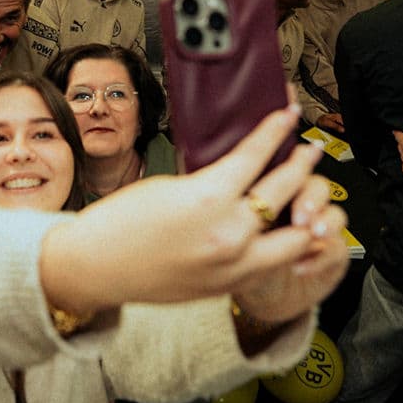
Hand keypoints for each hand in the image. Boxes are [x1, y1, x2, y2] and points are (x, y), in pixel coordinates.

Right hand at [43, 104, 341, 313]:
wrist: (94, 267)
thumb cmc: (118, 224)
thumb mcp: (166, 185)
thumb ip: (208, 179)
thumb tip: (236, 165)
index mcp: (208, 198)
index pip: (257, 154)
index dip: (277, 130)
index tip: (288, 116)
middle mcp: (228, 233)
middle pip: (285, 190)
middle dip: (301, 164)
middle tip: (308, 149)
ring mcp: (232, 265)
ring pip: (296, 236)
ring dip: (305, 211)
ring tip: (308, 195)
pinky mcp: (229, 286)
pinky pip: (274, 265)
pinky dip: (285, 247)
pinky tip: (286, 232)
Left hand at [232, 177, 348, 322]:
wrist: (262, 299)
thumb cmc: (243, 265)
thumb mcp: (230, 237)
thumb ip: (234, 215)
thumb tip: (230, 192)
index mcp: (274, 196)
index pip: (288, 171)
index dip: (293, 169)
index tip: (287, 175)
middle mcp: (299, 209)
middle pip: (316, 186)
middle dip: (312, 197)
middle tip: (301, 214)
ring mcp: (318, 230)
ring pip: (334, 213)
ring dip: (325, 222)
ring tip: (311, 233)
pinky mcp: (332, 254)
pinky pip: (337, 249)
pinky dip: (321, 257)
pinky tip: (300, 267)